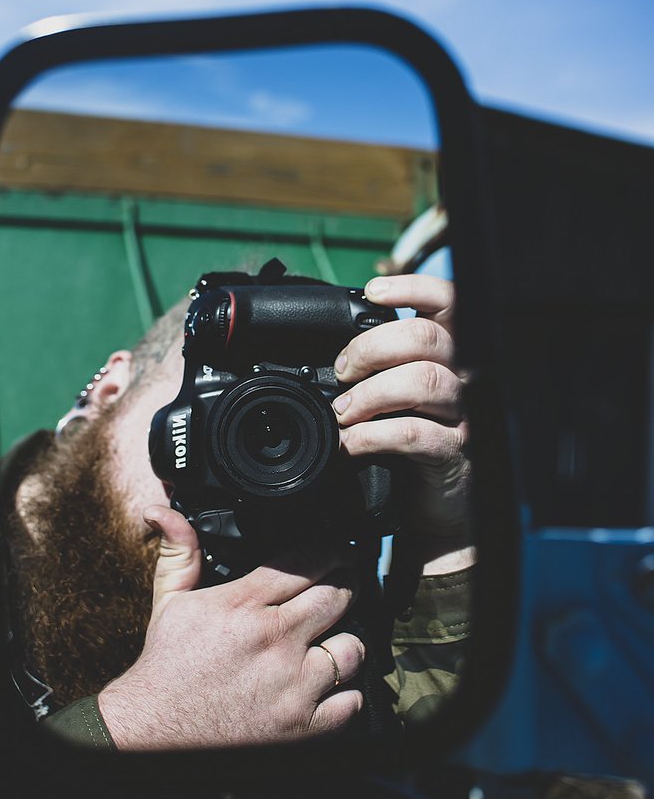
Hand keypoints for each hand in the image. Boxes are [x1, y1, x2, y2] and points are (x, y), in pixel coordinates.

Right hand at [98, 506, 364, 748]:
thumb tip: (162, 511)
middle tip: (345, 587)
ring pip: (353, 648)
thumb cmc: (166, 667)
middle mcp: (274, 641)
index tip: (334, 555)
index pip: (306, 563)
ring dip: (346, 644)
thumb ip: (179, 552)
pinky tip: (328, 686)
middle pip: (339, 596)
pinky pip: (352, 700)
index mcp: (243, 605)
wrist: (156, 733)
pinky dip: (345, 694)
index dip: (329, 553)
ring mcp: (292, 685)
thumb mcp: (169, 602)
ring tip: (333, 642)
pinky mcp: (303, 725)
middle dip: (347, 586)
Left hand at [332, 274, 472, 571]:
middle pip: (428, 337)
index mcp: (449, 358)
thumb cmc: (412, 449)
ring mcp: (463, 417)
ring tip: (343, 412)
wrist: (435, 511)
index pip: (448, 304)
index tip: (374, 291)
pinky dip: (373, 435)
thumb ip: (382, 370)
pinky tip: (351, 443)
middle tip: (342, 371)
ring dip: (371, 393)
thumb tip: (335, 354)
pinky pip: (414, 433)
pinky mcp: (453, 455)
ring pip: (425, 381)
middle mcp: (463, 381)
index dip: (414, 287)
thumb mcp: (397, 401)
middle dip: (372, 347)